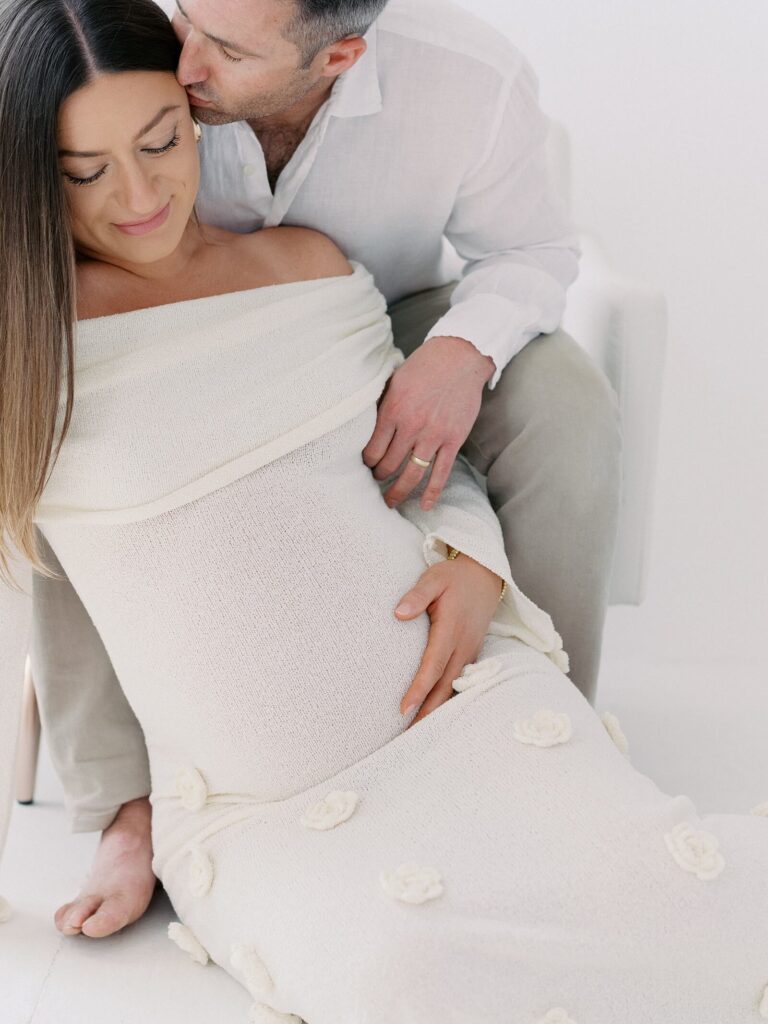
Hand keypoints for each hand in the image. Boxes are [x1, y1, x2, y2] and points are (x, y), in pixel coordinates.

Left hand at [363, 336, 494, 510]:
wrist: (460, 357)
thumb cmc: (424, 366)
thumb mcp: (394, 381)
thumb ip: (382, 406)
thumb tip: (364, 428)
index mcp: (392, 410)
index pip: (372, 450)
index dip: (366, 463)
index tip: (365, 466)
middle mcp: (411, 426)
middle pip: (389, 464)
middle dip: (379, 477)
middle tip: (375, 482)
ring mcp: (433, 435)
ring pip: (411, 474)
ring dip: (399, 492)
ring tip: (391, 502)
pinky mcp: (453, 440)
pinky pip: (440, 473)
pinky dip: (432, 492)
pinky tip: (425, 506)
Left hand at [395, 553, 502, 727]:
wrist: (485, 575)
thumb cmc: (454, 577)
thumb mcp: (433, 579)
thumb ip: (416, 595)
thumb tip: (398, 614)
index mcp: (451, 629)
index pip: (433, 664)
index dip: (419, 688)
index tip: (403, 708)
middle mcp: (463, 645)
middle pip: (444, 685)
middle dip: (427, 712)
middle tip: (407, 736)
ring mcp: (470, 651)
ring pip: (453, 687)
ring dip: (437, 710)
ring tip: (418, 731)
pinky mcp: (471, 653)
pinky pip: (459, 681)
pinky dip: (447, 698)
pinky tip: (434, 712)